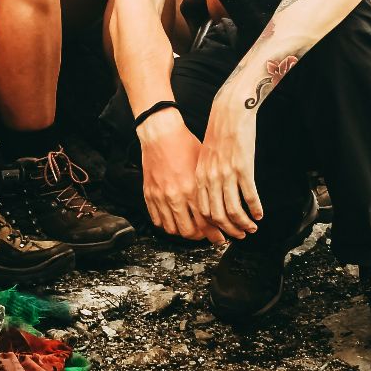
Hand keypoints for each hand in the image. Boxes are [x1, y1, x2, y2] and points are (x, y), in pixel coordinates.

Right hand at [138, 109, 214, 241]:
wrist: (160, 133)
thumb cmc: (184, 145)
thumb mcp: (203, 166)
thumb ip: (210, 189)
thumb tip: (221, 205)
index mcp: (192, 189)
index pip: (206, 223)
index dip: (215, 234)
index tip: (220, 237)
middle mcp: (175, 196)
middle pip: (189, 231)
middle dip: (201, 237)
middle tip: (206, 235)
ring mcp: (160, 197)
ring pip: (172, 229)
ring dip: (183, 232)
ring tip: (190, 229)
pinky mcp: (149, 194)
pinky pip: (157, 220)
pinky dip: (166, 224)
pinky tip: (174, 220)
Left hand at [194, 90, 262, 240]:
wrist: (229, 111)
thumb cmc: (219, 133)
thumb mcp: (205, 156)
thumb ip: (207, 176)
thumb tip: (213, 194)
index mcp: (200, 176)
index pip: (203, 211)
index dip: (214, 226)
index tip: (224, 232)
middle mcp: (210, 178)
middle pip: (218, 215)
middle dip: (230, 230)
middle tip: (241, 235)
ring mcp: (226, 174)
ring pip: (234, 210)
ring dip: (244, 223)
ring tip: (253, 228)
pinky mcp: (243, 168)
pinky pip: (249, 196)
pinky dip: (255, 209)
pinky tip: (260, 213)